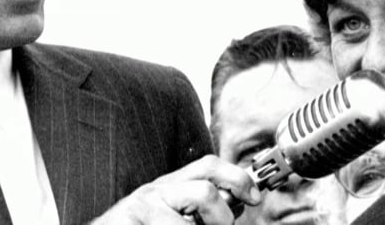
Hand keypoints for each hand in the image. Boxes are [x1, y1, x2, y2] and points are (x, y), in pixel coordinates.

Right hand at [90, 155, 261, 224]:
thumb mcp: (172, 215)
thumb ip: (200, 209)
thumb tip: (237, 205)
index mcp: (170, 185)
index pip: (208, 166)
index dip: (237, 178)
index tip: (254, 197)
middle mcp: (156, 191)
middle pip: (205, 191)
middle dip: (221, 218)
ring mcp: (142, 208)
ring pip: (188, 221)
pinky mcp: (130, 223)